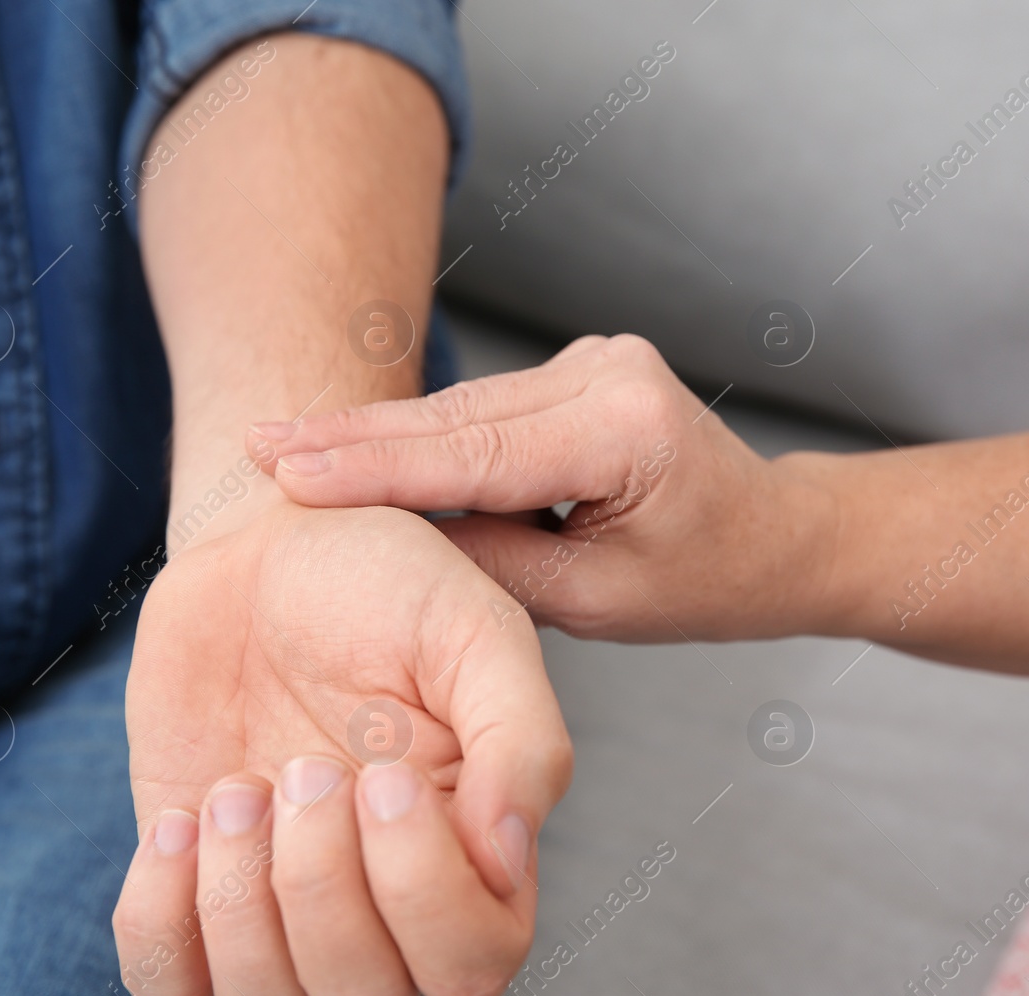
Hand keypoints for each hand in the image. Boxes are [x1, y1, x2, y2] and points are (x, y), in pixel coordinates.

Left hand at [113, 502, 571, 995]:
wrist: (264, 546)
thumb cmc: (385, 582)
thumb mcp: (477, 632)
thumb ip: (523, 743)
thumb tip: (507, 862)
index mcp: (476, 853)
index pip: (472, 966)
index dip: (419, 892)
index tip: (382, 773)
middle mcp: (387, 902)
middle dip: (320, 887)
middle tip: (304, 767)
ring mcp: (287, 907)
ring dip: (242, 908)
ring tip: (240, 789)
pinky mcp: (197, 892)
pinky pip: (171, 989)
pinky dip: (162, 923)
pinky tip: (180, 822)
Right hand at [246, 335, 838, 641]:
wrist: (773, 535)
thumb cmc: (702, 581)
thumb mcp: (595, 599)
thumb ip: (496, 561)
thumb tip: (403, 533)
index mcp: (623, 430)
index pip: (476, 454)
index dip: (374, 466)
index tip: (288, 469)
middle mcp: (608, 373)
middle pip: (457, 417)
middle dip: (352, 437)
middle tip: (256, 445)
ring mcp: (595, 362)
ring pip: (462, 409)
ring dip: (378, 434)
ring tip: (281, 449)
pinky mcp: (580, 370)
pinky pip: (486, 408)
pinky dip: (425, 435)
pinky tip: (349, 444)